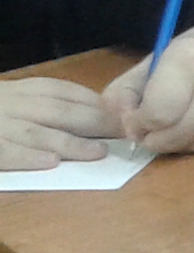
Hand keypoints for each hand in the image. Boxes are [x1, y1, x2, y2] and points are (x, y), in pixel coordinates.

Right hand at [0, 77, 118, 170]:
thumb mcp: (13, 99)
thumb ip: (44, 103)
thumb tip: (94, 112)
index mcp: (19, 90)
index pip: (61, 91)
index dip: (94, 103)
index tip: (122, 114)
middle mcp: (9, 104)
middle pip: (56, 111)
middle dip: (94, 122)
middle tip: (123, 134)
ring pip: (36, 134)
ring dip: (71, 143)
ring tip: (99, 151)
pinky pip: (7, 152)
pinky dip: (29, 157)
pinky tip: (52, 162)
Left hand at [102, 1, 193, 153]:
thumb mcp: (157, 59)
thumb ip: (125, 91)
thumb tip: (123, 127)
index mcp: (187, 61)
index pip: (156, 114)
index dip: (138, 124)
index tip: (135, 120)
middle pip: (175, 136)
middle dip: (153, 139)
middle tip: (148, 131)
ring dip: (177, 143)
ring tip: (173, 126)